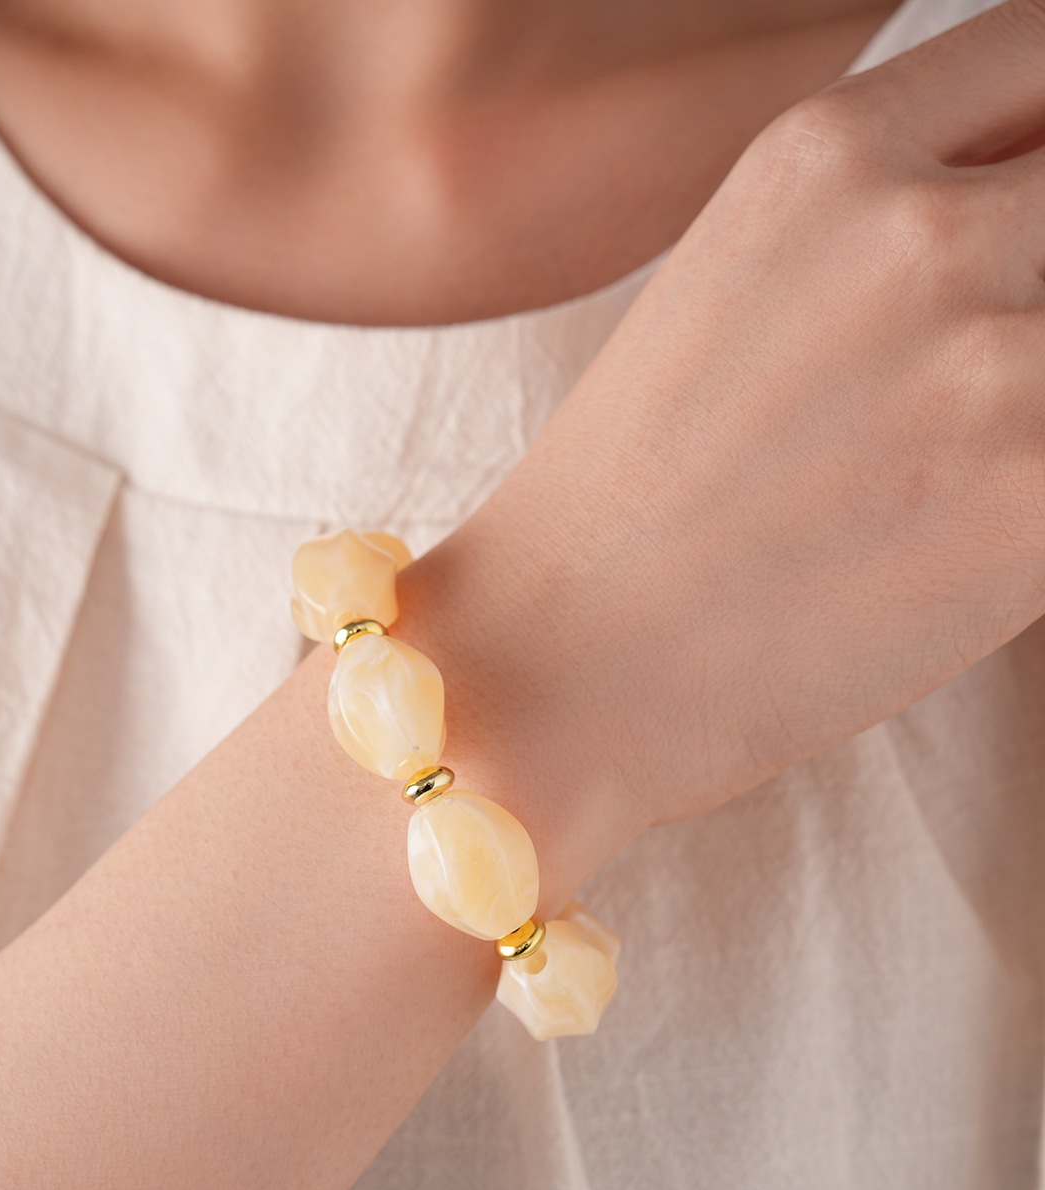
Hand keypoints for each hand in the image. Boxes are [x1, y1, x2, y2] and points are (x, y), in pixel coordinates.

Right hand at [416, 0, 1044, 884]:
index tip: (1030, 213)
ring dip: (1037, 397)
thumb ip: (883, 222)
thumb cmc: (625, 507)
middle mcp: (916, 229)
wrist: (559, 668)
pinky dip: (1043, 491)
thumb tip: (1016, 210)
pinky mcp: (1041, 497)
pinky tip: (962, 534)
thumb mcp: (731, 293)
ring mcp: (991, 361)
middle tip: (974, 379)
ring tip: (946, 467)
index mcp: (822, 155)